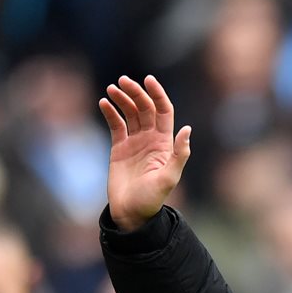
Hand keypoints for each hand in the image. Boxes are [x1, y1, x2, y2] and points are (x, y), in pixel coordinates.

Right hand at [98, 75, 190, 231]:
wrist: (131, 212)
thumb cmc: (151, 199)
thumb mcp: (169, 178)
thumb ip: (179, 155)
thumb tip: (187, 130)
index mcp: (165, 143)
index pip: (163, 111)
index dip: (158, 94)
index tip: (148, 79)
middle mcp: (151, 139)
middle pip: (145, 108)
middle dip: (135, 93)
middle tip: (122, 82)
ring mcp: (135, 142)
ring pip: (129, 113)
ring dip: (122, 99)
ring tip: (111, 90)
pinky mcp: (119, 148)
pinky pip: (115, 125)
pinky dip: (110, 112)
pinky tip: (104, 103)